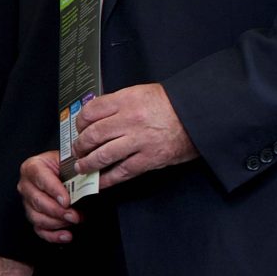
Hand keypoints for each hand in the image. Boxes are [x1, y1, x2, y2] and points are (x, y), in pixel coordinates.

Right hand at [18, 151, 78, 243]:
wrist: (59, 172)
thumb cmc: (62, 167)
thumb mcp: (68, 162)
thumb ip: (75, 169)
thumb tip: (88, 177)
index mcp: (33, 167)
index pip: (41, 179)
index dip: (54, 191)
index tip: (67, 201)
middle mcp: (26, 185)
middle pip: (37, 201)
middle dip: (58, 211)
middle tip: (74, 215)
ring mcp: (27, 201)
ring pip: (37, 217)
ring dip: (57, 223)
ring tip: (74, 221)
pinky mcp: (32, 215)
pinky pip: (39, 229)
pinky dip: (53, 235)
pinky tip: (66, 235)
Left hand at [73, 83, 197, 188]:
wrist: (199, 115)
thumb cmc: (172, 104)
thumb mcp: (141, 93)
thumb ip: (119, 103)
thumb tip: (97, 116)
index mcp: (126, 100)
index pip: (91, 111)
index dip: (80, 123)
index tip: (78, 129)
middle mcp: (130, 120)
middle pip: (93, 134)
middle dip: (80, 145)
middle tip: (77, 150)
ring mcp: (139, 141)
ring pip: (103, 155)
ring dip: (88, 163)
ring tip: (82, 166)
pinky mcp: (150, 159)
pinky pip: (123, 171)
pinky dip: (108, 179)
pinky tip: (100, 182)